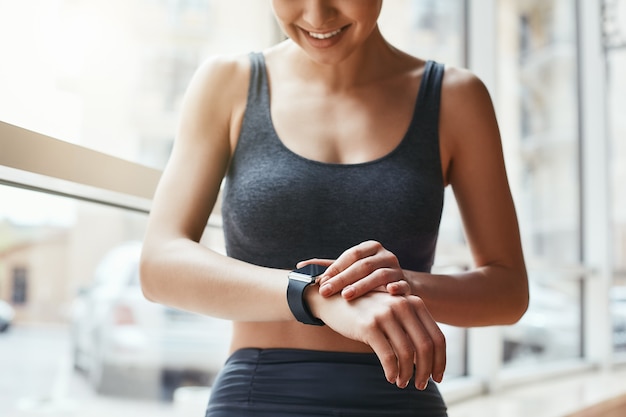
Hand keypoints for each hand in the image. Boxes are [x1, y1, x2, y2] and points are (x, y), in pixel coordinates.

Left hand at [297, 241, 411, 299]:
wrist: (396, 284)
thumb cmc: (366, 276)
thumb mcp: (349, 269)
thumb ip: (327, 267)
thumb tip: (299, 267)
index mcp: (370, 248)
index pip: (351, 255)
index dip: (336, 268)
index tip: (321, 281)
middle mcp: (385, 255)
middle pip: (362, 266)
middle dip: (342, 280)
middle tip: (326, 291)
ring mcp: (397, 269)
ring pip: (379, 276)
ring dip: (362, 286)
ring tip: (347, 295)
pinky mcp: (407, 284)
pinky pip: (402, 286)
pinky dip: (397, 288)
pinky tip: (389, 293)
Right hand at [312, 290, 445, 388]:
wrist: (333, 297)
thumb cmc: (365, 308)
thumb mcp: (392, 310)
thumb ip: (410, 325)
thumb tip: (428, 358)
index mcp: (413, 302)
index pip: (437, 336)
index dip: (440, 360)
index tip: (438, 376)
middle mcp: (402, 305)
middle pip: (426, 346)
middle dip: (426, 370)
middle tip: (422, 384)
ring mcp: (385, 314)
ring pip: (408, 354)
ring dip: (408, 374)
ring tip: (402, 382)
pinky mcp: (369, 325)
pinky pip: (388, 356)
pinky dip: (392, 371)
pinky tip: (391, 378)